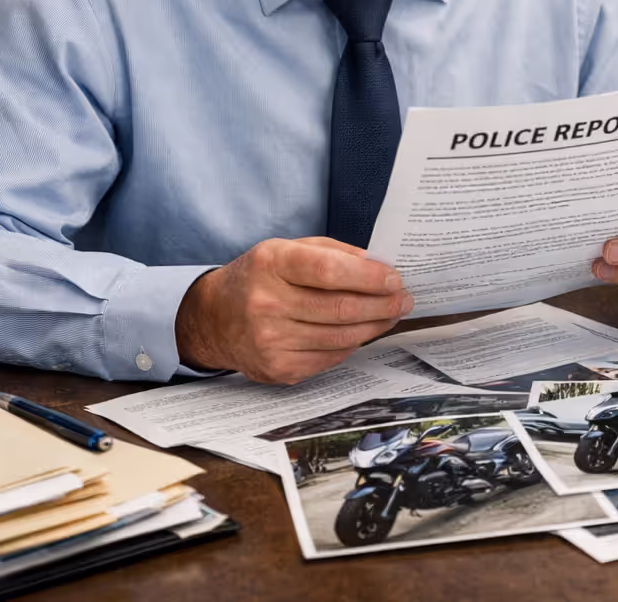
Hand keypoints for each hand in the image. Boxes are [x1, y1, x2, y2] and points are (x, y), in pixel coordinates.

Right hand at [175, 237, 413, 383]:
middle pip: (340, 308)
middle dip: (382, 304)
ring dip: (375, 326)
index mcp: (270, 264)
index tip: (394, 279)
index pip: (328, 271)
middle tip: (404, 299)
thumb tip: (379, 266)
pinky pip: (331, 357)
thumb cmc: (259, 277)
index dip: (368, 277)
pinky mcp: (278, 368)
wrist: (213, 318)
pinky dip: (353, 344)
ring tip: (391, 315)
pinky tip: (362, 332)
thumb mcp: (287, 249)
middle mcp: (266, 303)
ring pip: (341, 337)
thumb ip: (332, 253)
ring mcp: (270, 341)